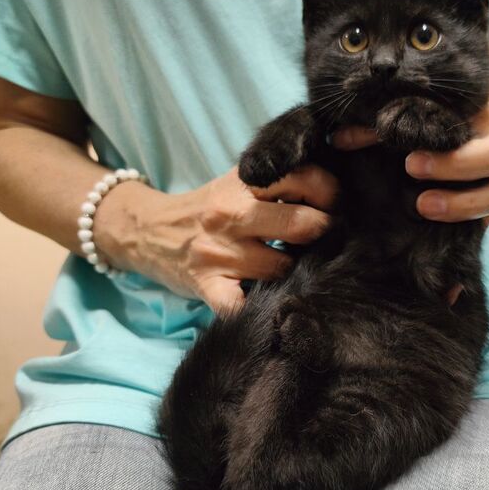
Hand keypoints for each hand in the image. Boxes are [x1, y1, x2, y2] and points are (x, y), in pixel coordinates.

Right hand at [93, 164, 336, 312]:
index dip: (330, 196)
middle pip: (302, 225)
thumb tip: (338, 190)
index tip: (334, 207)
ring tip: (291, 267)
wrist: (149, 231)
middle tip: (325, 241)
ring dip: (294, 272)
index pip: (305, 180)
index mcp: (243, 183)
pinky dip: (258, 309)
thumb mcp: (238, 183)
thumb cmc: (207, 209)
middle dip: (323, 235)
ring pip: (282, 268)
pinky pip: (242, 305)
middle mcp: (231, 215)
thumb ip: (281, 182)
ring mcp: (218, 253)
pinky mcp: (207, 286)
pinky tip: (270, 303)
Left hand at [334, 106, 488, 224]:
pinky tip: (435, 237)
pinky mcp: (480, 218)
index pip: (470, 115)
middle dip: (458, 162)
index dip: (442, 122)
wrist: (406, 176)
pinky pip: (486, 224)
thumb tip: (340, 139)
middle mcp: (484, 151)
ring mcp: (486, 186)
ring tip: (422, 206)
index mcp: (468, 120)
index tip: (396, 131)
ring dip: (464, 203)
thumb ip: (366, 131)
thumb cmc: (395, 143)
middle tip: (411, 166)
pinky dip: (462, 227)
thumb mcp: (380, 133)